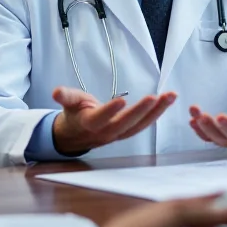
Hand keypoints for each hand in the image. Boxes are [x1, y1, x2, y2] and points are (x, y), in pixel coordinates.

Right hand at [52, 87, 176, 154]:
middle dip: (141, 111)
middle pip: (126, 124)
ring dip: (156, 111)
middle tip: (155, 97)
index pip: (101, 119)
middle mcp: (107, 132)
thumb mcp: (69, 102)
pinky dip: (157, 113)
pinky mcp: (128, 132)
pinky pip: (144, 124)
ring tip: (170, 96)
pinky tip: (168, 100)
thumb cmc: (75, 114)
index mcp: (90, 124)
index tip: (121, 100)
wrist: (78, 134)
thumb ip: (65, 96)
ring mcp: (119, 134)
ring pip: (140, 125)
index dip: (110, 111)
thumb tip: (56, 91)